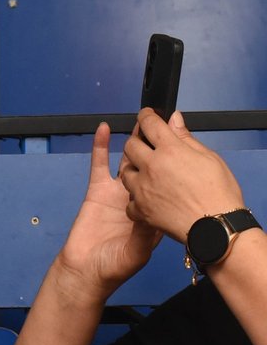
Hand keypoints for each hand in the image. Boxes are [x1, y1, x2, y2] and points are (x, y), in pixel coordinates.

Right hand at [55, 122, 161, 301]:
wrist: (86, 271)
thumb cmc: (115, 266)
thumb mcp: (138, 251)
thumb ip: (146, 231)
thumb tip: (155, 212)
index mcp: (154, 212)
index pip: (168, 183)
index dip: (175, 164)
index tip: (182, 144)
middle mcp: (139, 198)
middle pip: (152, 166)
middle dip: (157, 147)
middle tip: (163, 123)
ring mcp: (117, 193)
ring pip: (129, 161)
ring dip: (135, 141)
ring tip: (144, 120)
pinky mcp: (97, 190)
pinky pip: (99, 164)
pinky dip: (100, 146)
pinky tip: (104, 129)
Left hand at [120, 109, 246, 241]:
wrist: (217, 229)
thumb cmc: (219, 194)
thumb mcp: (210, 160)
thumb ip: (186, 138)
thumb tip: (174, 119)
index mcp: (170, 150)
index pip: (150, 124)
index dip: (146, 116)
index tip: (146, 115)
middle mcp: (151, 166)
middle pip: (130, 145)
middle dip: (137, 142)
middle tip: (147, 146)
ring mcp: (142, 189)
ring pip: (126, 172)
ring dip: (134, 170)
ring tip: (147, 174)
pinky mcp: (141, 209)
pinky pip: (130, 201)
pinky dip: (137, 199)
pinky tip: (147, 199)